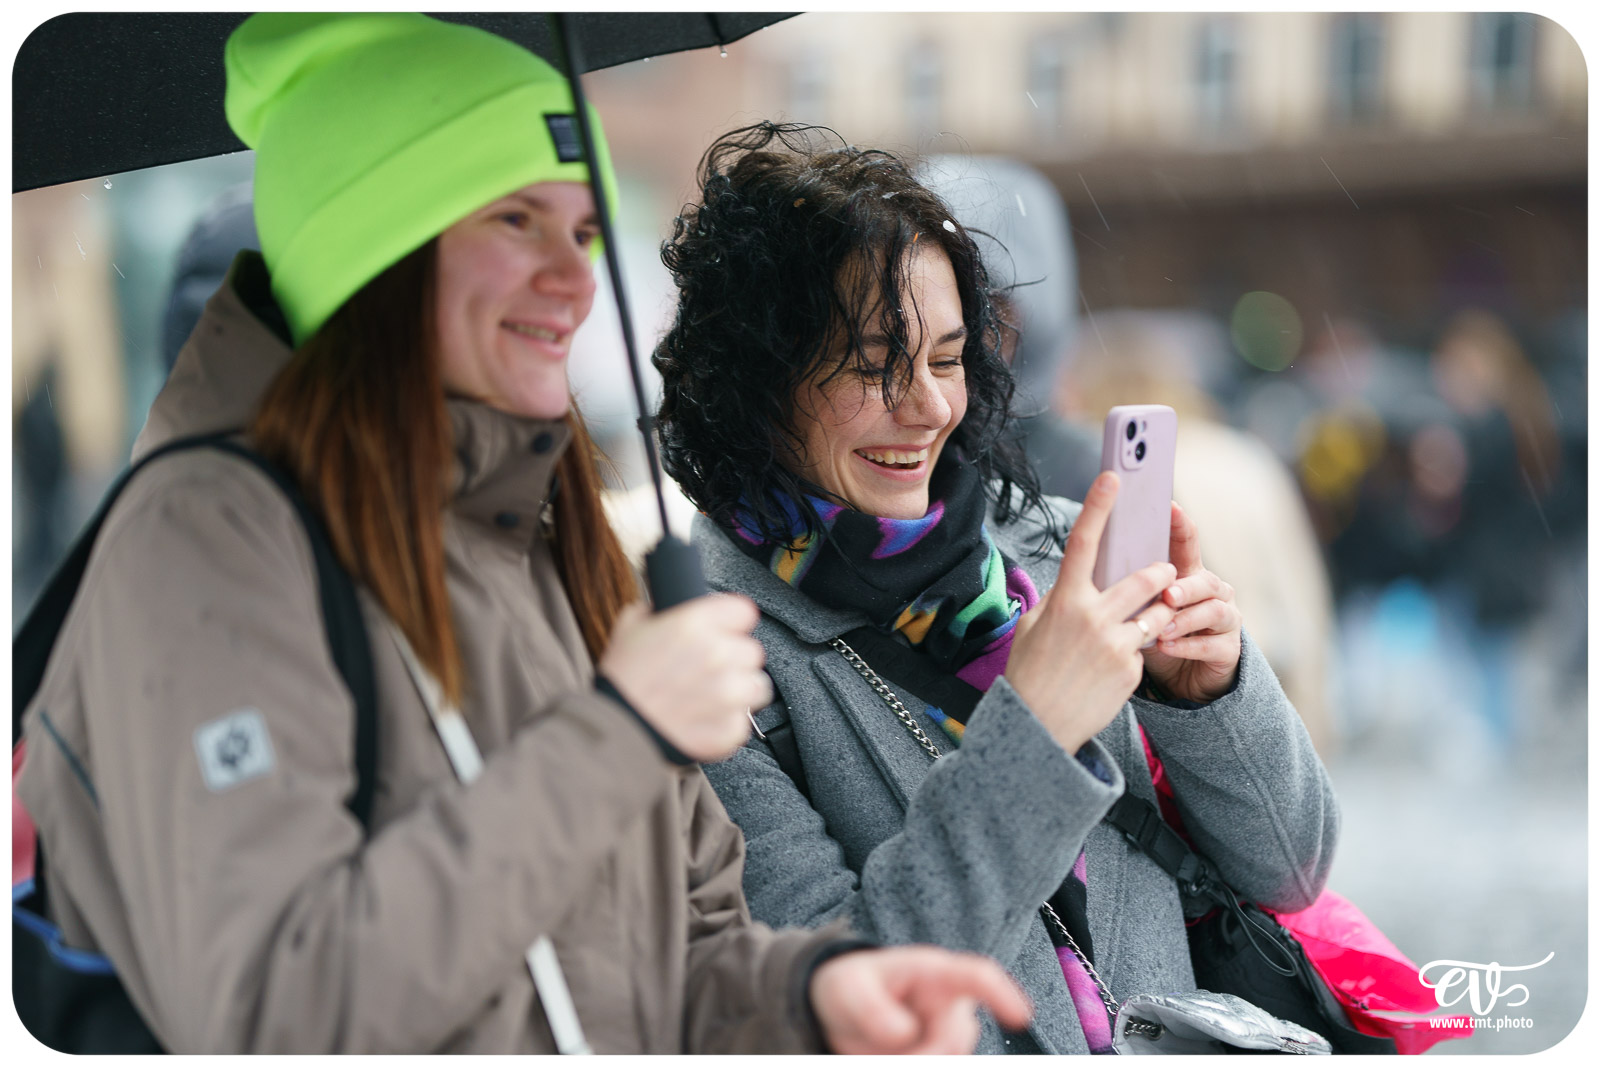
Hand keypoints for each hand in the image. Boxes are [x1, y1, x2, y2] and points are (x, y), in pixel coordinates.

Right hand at [597, 594, 770, 761]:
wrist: (614, 729)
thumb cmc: (621, 679)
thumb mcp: (631, 626)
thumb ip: (659, 610)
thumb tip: (671, 604)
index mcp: (695, 623)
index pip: (744, 611)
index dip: (732, 623)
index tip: (726, 632)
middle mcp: (718, 654)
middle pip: (752, 650)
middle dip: (734, 660)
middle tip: (708, 671)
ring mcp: (728, 693)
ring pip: (757, 686)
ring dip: (739, 691)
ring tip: (710, 698)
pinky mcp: (729, 728)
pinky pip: (743, 722)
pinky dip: (726, 723)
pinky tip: (703, 720)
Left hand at [810, 946, 1032, 1053]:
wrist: (842, 1011)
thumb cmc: (850, 987)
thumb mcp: (848, 989)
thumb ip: (872, 1009)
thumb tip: (904, 1033)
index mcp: (933, 972)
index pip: (977, 976)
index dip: (1003, 994)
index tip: (1021, 1016)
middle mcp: (950, 1003)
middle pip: (956, 1038)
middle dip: (922, 1055)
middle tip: (883, 1056)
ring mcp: (948, 1033)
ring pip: (949, 1057)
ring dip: (913, 1061)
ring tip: (878, 1051)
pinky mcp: (941, 1053)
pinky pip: (942, 1064)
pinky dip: (911, 1064)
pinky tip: (889, 1056)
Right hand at [1005, 472, 1177, 753]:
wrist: (1038, 728)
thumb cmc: (1030, 672)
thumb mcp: (1034, 628)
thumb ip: (1060, 599)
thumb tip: (1081, 579)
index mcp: (1064, 602)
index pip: (1082, 543)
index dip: (1098, 507)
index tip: (1112, 478)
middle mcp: (1092, 618)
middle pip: (1144, 577)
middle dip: (1160, 571)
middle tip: (1164, 570)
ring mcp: (1116, 645)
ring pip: (1157, 611)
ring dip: (1159, 609)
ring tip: (1149, 617)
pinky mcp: (1132, 670)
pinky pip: (1144, 647)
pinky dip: (1136, 649)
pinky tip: (1114, 667)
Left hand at [1141, 501, 1242, 702]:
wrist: (1181, 676)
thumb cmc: (1154, 632)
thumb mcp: (1139, 607)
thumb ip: (1128, 585)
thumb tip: (1094, 558)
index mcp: (1188, 574)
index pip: (1187, 543)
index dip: (1181, 525)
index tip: (1170, 507)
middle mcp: (1212, 591)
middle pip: (1204, 579)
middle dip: (1185, 585)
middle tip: (1167, 593)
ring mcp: (1225, 619)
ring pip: (1213, 610)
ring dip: (1186, 618)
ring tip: (1162, 626)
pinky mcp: (1228, 649)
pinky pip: (1213, 644)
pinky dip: (1188, 645)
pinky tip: (1166, 647)